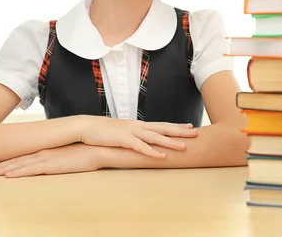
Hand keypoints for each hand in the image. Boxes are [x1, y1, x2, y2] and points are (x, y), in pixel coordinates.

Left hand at [0, 144, 103, 177]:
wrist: (96, 149)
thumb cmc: (85, 153)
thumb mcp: (67, 155)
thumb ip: (56, 158)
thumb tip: (51, 162)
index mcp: (45, 150)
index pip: (22, 156)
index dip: (7, 161)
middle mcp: (42, 153)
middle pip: (16, 160)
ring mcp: (46, 158)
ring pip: (19, 165)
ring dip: (3, 169)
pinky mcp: (51, 165)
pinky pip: (31, 170)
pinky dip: (18, 172)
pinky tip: (8, 176)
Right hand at [79, 116, 197, 158]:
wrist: (86, 127)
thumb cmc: (103, 131)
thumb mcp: (121, 132)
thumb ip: (132, 136)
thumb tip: (140, 141)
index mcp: (138, 125)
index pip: (161, 124)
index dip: (176, 126)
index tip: (189, 126)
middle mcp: (138, 126)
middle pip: (163, 128)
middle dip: (180, 131)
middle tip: (195, 133)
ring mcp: (131, 132)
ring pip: (155, 137)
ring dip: (170, 142)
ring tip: (184, 147)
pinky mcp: (124, 140)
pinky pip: (141, 147)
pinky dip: (152, 152)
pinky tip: (162, 156)